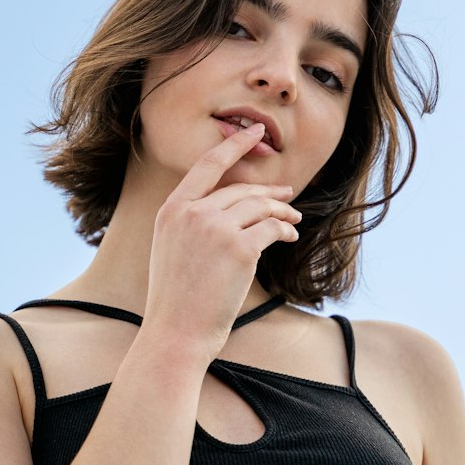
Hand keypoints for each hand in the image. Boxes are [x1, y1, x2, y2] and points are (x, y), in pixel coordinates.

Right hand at [141, 121, 300, 361]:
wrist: (176, 333)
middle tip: (289, 195)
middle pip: (241, 190)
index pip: (206, 166)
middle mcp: (191, 213)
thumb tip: (230, 206)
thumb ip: (192, 221)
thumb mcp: (172, 249)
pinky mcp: (239, 249)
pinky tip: (289, 235)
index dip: (234, 145)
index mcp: (171, 210)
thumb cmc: (177, 299)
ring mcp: (215, 229)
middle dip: (270, 192)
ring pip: (260, 207)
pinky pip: (271, 228)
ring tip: (294, 221)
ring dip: (282, 212)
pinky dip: (284, 230)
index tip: (256, 131)